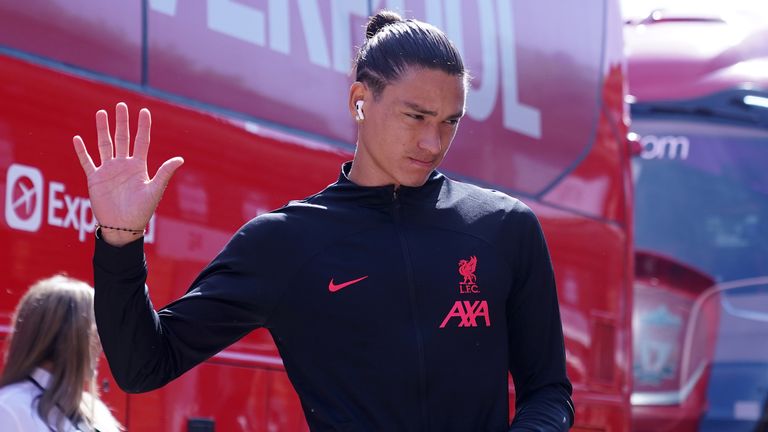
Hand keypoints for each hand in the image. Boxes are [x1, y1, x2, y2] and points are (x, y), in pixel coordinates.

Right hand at [73, 102, 183, 245]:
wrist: (123, 227)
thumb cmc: (141, 211)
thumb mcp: (154, 190)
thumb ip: (164, 173)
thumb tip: (180, 159)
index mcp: (139, 166)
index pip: (141, 141)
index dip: (143, 126)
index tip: (144, 111)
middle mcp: (124, 165)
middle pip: (122, 138)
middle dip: (122, 122)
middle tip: (120, 105)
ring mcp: (109, 171)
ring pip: (104, 144)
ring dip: (102, 129)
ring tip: (101, 113)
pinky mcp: (95, 179)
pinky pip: (87, 162)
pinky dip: (82, 151)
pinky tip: (78, 138)